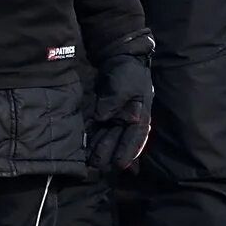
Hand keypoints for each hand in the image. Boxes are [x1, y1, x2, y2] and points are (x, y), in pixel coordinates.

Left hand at [88, 52, 154, 171]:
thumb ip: (114, 102)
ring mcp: (116, 117)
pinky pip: (98, 128)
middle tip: (98, 166)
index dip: (128, 152)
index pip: (135, 137)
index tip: (120, 165)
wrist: (118, 59)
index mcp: (139, 115)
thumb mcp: (125, 86)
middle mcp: (128, 120)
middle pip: (119, 140)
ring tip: (89, 161)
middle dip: (109, 153)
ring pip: (108, 136)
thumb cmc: (127, 73)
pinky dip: (93, 136)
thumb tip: (101, 117)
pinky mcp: (105, 113)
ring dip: (99, 148)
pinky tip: (85, 145)